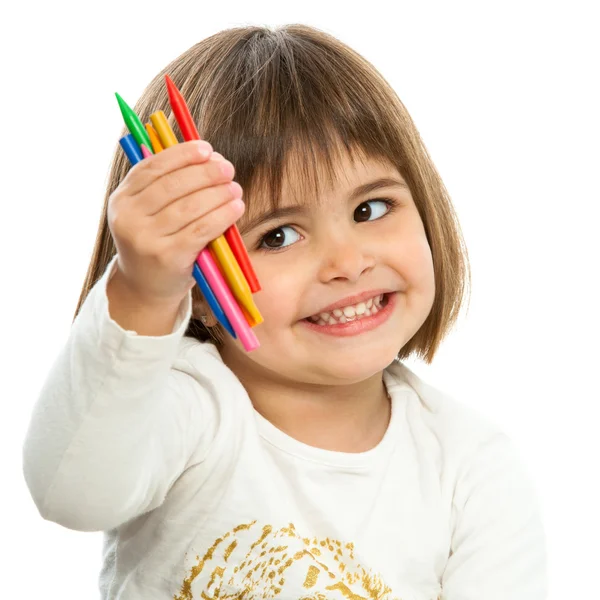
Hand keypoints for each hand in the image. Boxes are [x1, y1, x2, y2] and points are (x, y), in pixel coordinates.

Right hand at [107, 141, 243, 306]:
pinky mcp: (167, 257)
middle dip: (205, 173)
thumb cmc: (155, 243)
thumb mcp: (148, 214)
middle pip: (173, 185)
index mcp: (122, 199)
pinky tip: (236, 207)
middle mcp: (129, 217)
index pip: (153, 167)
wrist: (145, 288)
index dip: (182, 155)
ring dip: (218, 193)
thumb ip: (168, 186)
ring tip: (235, 188)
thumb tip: (209, 157)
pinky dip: (222, 215)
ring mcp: (146, 239)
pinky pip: (201, 229)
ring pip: (189, 206)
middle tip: (228, 169)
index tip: (207, 149)